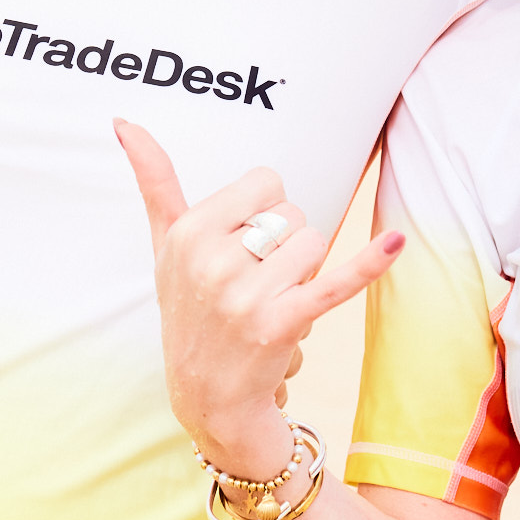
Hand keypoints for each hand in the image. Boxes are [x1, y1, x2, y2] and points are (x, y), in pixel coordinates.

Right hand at [116, 118, 400, 479]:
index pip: (266, 183)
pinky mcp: (280, 325)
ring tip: (275, 302)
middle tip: (256, 285)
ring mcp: (245, 296)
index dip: (265, 212)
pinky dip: (368, 263)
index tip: (243, 246)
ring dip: (306, 274)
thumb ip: (153, 181)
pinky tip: (395, 240)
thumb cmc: (190, 310)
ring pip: (315, 245)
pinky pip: (335, 283)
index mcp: (187, 232)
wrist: (207, 399)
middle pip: (292, 214)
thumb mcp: (165, 246)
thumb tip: (124, 121)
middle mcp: (211, 261)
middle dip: (286, 246)